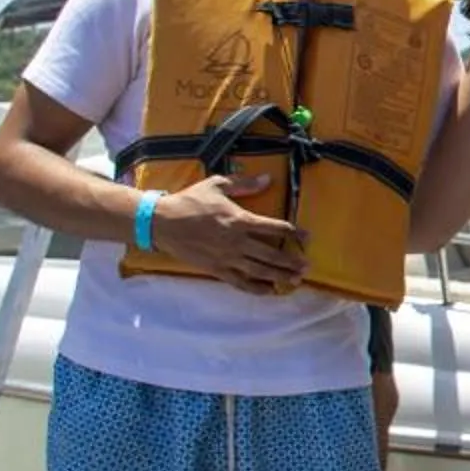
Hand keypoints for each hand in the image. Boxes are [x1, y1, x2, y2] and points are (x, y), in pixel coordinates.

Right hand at [149, 172, 305, 293]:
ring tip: (295, 281)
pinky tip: (268, 291)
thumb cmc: (189, 201)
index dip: (294, 233)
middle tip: (307, 267)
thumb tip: (268, 179)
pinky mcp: (216, 269)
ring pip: (259, 271)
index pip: (275, 227)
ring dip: (279, 277)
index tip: (307, 237)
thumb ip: (244, 184)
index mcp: (240, 219)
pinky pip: (240, 282)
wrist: (161, 222)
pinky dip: (255, 288)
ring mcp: (227, 258)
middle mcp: (237, 241)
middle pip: (272, 254)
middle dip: (292, 262)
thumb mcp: (217, 185)